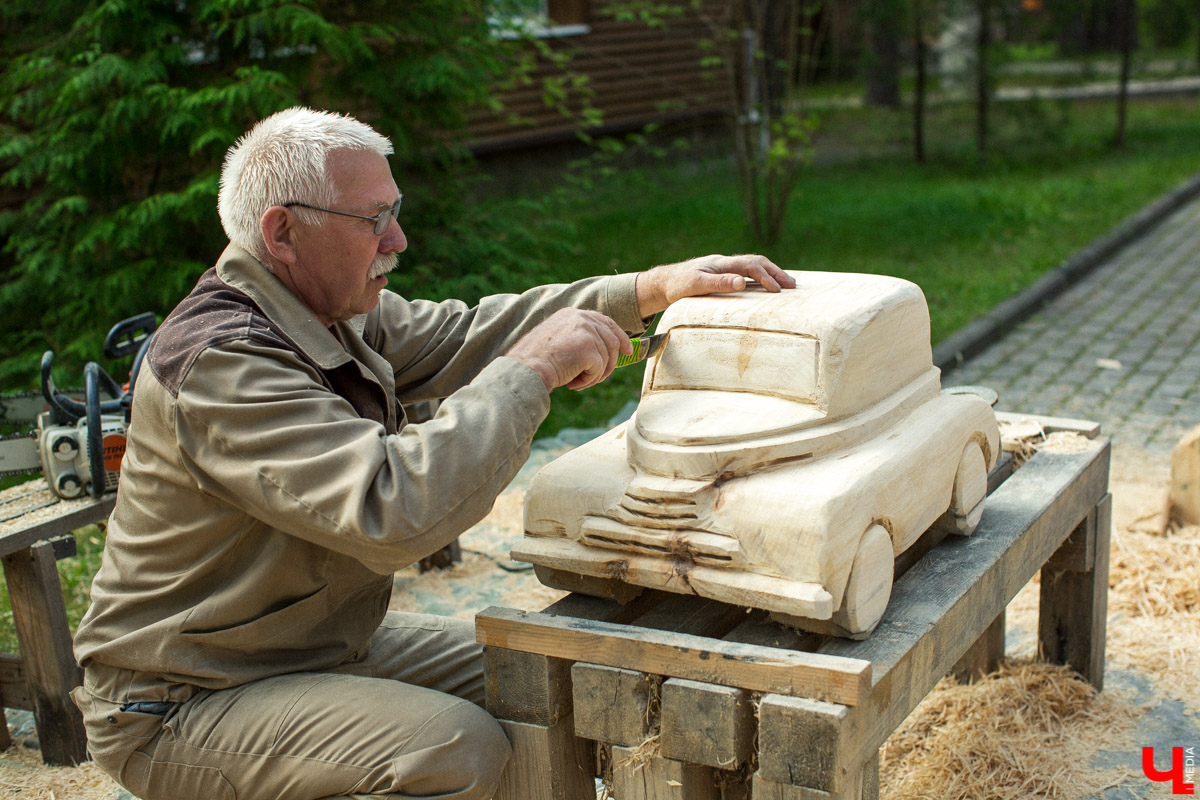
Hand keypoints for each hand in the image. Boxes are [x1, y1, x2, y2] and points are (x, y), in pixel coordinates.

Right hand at [506, 308, 631, 390]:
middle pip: (612, 340)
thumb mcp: (557, 341)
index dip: (619, 336)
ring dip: (594, 375)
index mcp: (572, 314)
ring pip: (606, 358)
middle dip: (610, 362)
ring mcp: (586, 331)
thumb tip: (603, 351)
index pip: (604, 321)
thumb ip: (578, 339)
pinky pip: (599, 369)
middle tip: (599, 378)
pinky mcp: (589, 348)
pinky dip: (588, 381)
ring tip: (575, 381)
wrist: (526, 370)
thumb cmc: (536, 361)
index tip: (627, 350)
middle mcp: (581, 318)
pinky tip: (572, 383)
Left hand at [635, 254, 793, 316]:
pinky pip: (747, 274)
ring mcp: (724, 269)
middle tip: (792, 285)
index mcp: (721, 264)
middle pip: (756, 262)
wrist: (662, 283)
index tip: (777, 290)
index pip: (749, 266)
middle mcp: (725, 263)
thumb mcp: (695, 285)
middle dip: (775, 272)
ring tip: (786, 284)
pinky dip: (761, 278)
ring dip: (771, 274)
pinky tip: (767, 286)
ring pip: (753, 267)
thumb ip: (718, 283)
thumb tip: (742, 281)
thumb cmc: (677, 285)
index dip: (765, 277)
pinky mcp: (722, 276)